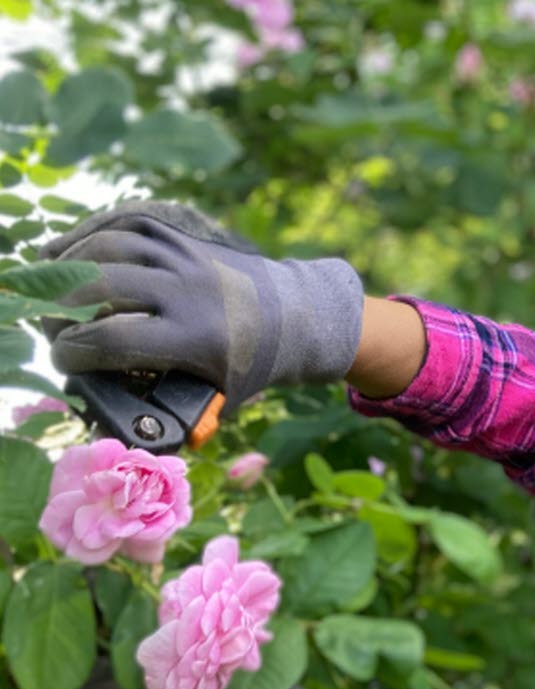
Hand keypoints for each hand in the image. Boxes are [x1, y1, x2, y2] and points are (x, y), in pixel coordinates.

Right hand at [40, 201, 363, 410]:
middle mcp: (189, 291)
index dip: (74, 351)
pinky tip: (71, 252)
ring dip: (69, 264)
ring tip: (47, 287)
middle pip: (103, 284)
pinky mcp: (186, 240)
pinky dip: (94, 233)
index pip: (114, 339)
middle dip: (61, 306)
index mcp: (196, 337)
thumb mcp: (219, 398)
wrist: (298, 316)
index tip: (59, 360)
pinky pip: (131, 224)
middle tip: (49, 326)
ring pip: (112, 245)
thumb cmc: (251, 365)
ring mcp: (188, 259)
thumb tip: (121, 430)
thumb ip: (174, 415)